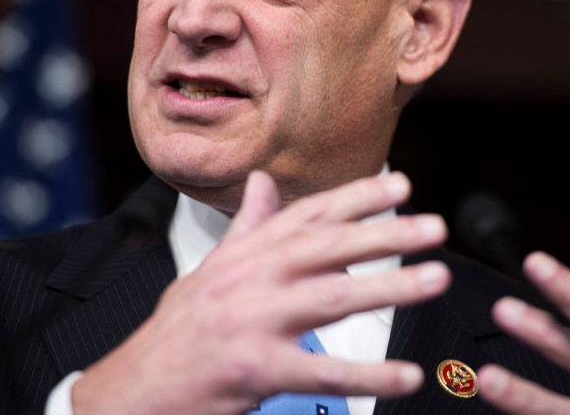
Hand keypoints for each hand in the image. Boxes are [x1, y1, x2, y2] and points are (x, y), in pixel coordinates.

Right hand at [72, 170, 450, 414]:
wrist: (134, 387)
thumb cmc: (178, 330)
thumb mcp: (211, 269)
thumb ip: (247, 227)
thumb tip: (261, 182)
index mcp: (244, 254)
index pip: (307, 215)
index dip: (356, 197)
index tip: (400, 185)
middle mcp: (250, 280)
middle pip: (327, 247)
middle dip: (385, 233)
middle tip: (434, 227)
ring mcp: (252, 322)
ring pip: (330, 297)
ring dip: (389, 287)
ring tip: (434, 279)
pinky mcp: (254, 369)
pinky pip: (320, 372)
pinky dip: (366, 373)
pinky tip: (404, 375)